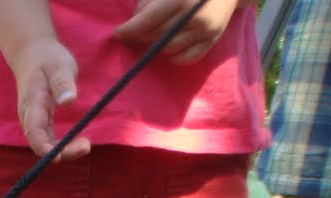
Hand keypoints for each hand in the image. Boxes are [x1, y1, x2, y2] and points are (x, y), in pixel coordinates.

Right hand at [11, 37, 90, 158]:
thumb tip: (69, 102)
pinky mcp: (40, 121)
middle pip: (39, 142)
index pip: (34, 130)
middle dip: (60, 151)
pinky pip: (48, 139)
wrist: (31, 55)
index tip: (57, 157)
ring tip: (85, 145)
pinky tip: (79, 142)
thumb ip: (63, 84)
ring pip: (44, 143)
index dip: (43, 146)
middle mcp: (29, 116)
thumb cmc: (47, 59)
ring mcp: (33, 120)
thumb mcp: (58, 66)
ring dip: (63, 150)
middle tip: (85, 146)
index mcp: (32, 103)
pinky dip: (62, 145)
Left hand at [115, 0, 237, 64]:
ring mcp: (205, 31)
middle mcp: (193, 17)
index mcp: (180, 0)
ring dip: (158, 45)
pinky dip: (175, 56)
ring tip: (157, 35)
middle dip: (142, 36)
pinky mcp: (212, 40)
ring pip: (168, 50)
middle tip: (136, 31)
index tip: (118, 33)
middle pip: (155, 37)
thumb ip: (149, 3)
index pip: (146, 22)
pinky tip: (172, 45)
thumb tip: (132, 24)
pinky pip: (186, 59)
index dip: (129, 30)